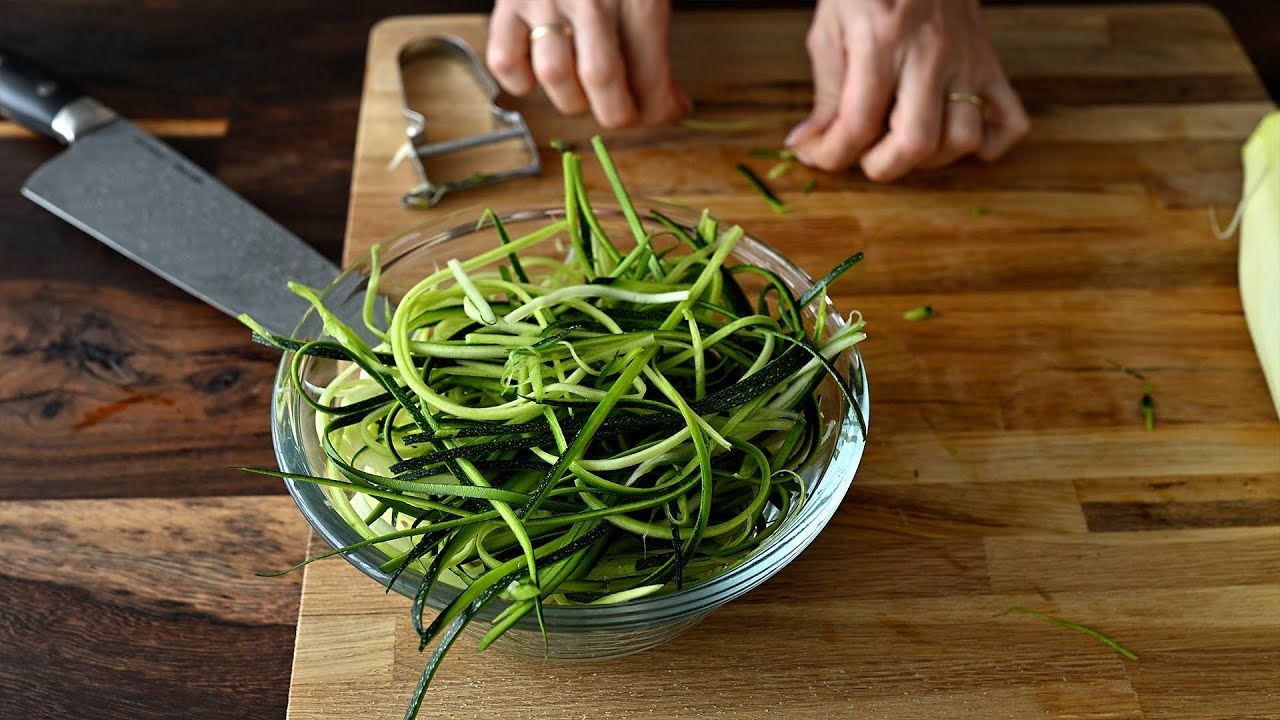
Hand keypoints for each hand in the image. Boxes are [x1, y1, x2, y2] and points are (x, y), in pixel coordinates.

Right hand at [487, 0, 690, 127]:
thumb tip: (668, 103)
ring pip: (555, 76)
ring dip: (573, 101)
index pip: (650, 76)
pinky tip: (540, 78)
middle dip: (617, 113)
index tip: (665, 111)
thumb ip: (657, 41)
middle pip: (602, 81)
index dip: (660, 109)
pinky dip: (521, 82)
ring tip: (585, 94)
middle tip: (624, 110)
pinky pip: (505, 59)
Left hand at [785, 0, 1028, 180]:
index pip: (858, 125)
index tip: (816, 153)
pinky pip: (1010, 121)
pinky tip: (952, 138)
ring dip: (929, 159)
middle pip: (916, 143)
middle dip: (882, 166)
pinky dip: (988, 145)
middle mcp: (929, 54)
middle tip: (863, 154)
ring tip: (903, 143)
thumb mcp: (830, 28)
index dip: (830, 154)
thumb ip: (826, 91)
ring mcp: (967, 59)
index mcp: (881, 42)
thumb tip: (810, 142)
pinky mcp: (990, 62)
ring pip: (964, 139)